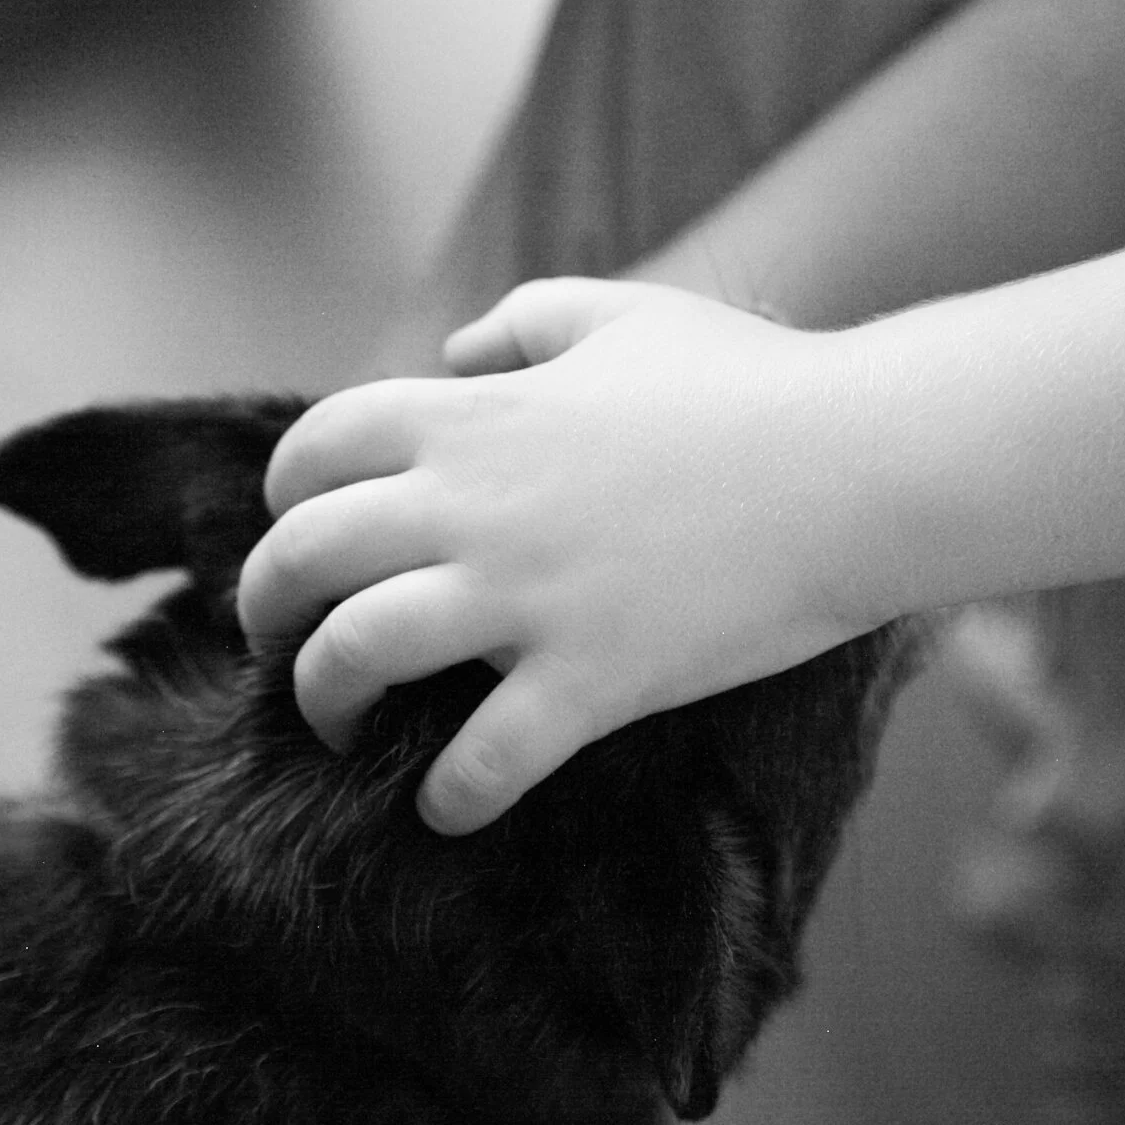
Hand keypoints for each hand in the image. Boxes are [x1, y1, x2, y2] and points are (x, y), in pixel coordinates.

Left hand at [237, 279, 892, 832]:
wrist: (859, 464)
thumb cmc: (753, 384)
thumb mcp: (627, 316)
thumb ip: (527, 320)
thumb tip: (457, 352)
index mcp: (474, 418)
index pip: (314, 449)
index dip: (282, 494)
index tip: (296, 531)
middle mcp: (474, 505)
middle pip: (303, 557)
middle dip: (264, 606)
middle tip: (278, 642)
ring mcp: (526, 597)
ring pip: (356, 655)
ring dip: (324, 700)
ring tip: (338, 725)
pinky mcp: (593, 679)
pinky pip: (483, 761)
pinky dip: (448, 798)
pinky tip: (445, 808)